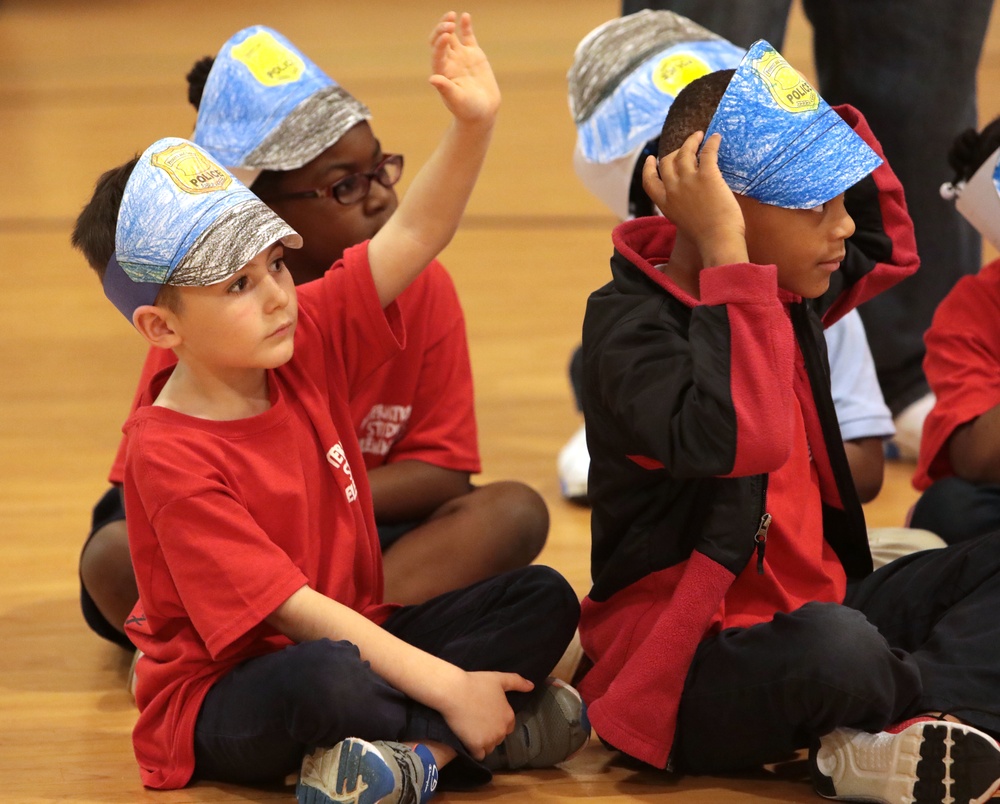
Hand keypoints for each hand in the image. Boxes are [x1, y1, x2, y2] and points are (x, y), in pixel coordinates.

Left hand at [428, 12, 500, 125]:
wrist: (484, 112)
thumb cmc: (468, 110)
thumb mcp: (457, 100)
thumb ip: (445, 89)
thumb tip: (432, 79)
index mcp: (442, 72)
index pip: (436, 54)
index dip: (439, 44)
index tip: (446, 36)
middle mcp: (448, 62)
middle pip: (439, 40)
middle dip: (441, 30)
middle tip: (449, 24)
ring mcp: (460, 56)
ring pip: (451, 35)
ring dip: (449, 24)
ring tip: (452, 15)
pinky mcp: (473, 54)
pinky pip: (468, 36)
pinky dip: (466, 26)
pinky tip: (465, 16)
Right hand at [437, 670, 533, 759]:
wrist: (454, 691)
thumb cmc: (476, 683)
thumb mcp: (499, 678)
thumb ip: (517, 682)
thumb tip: (532, 686)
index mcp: (508, 716)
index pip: (508, 727)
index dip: (497, 722)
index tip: (487, 716)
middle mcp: (502, 730)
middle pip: (498, 738)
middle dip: (490, 733)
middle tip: (477, 722)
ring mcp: (489, 740)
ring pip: (489, 748)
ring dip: (483, 743)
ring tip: (471, 731)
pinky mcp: (476, 746)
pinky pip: (478, 755)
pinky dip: (474, 750)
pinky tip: (467, 741)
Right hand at [643, 131, 747, 266]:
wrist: (718, 241)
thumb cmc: (706, 238)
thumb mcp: (683, 224)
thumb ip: (681, 209)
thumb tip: (689, 203)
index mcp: (665, 204)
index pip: (649, 182)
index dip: (649, 168)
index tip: (651, 158)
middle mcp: (673, 190)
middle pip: (666, 162)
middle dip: (674, 151)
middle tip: (685, 146)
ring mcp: (689, 181)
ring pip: (684, 152)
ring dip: (691, 141)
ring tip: (699, 135)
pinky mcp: (707, 176)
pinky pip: (707, 152)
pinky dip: (711, 142)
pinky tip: (716, 137)